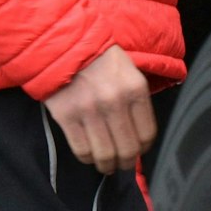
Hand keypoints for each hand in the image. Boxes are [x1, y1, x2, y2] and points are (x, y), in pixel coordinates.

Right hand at [44, 46, 156, 174]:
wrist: (63, 44)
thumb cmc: (99, 57)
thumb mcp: (128, 70)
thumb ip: (135, 100)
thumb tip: (138, 135)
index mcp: (135, 89)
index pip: (147, 134)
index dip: (143, 149)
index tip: (137, 150)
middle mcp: (115, 101)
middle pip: (128, 150)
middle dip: (126, 162)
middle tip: (122, 164)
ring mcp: (89, 110)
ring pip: (105, 155)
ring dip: (107, 165)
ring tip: (105, 165)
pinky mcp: (66, 116)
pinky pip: (82, 150)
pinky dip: (87, 158)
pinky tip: (88, 154)